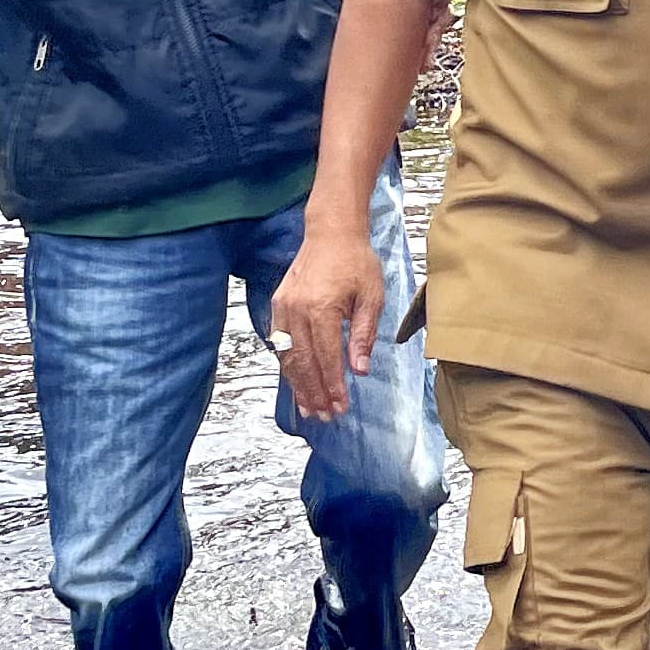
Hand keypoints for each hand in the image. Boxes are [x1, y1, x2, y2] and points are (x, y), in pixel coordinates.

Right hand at [270, 226, 388, 422]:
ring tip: (309, 408)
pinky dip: (287, 366)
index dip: (333, 386)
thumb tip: (359, 370)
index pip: (327, 358)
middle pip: (303, 363)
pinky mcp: (277, 305)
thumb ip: (363, 335)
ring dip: (298, 385)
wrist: (331, 232)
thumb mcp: (371, 297)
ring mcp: (283, 308)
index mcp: (322, 308)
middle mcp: (297, 311)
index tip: (340, 406)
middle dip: (315, 393)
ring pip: (287, 357)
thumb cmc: (356, 261)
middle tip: (325, 416)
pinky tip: (295, 382)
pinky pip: (279, 343)